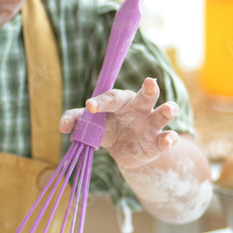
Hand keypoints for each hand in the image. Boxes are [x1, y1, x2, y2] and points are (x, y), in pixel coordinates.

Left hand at [59, 77, 179, 168]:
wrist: (125, 151)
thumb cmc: (107, 128)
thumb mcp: (90, 124)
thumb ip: (75, 120)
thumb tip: (62, 127)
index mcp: (120, 102)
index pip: (111, 98)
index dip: (100, 102)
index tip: (89, 106)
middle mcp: (139, 109)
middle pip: (146, 95)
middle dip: (149, 89)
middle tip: (149, 81)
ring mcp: (151, 124)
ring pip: (163, 113)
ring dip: (167, 109)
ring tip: (168, 108)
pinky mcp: (158, 142)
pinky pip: (167, 138)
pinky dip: (170, 139)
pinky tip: (168, 140)